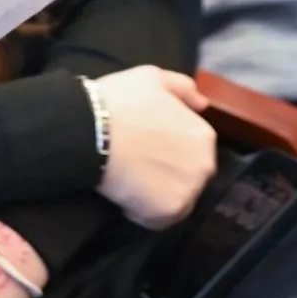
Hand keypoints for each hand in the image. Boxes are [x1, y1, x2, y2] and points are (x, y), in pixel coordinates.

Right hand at [93, 66, 217, 228]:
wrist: (92, 131)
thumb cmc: (121, 102)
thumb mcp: (152, 77)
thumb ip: (182, 87)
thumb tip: (202, 104)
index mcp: (203, 136)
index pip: (191, 151)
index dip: (167, 150)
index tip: (144, 147)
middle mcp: (204, 166)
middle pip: (187, 177)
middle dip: (165, 174)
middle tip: (136, 165)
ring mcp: (188, 192)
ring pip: (174, 200)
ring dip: (155, 195)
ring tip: (129, 183)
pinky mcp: (167, 213)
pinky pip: (157, 219)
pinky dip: (142, 213)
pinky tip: (125, 197)